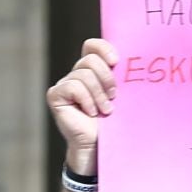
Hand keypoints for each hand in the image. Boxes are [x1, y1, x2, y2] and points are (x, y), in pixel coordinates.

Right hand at [45, 38, 120, 176]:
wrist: (101, 146)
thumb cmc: (114, 122)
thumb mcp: (121, 96)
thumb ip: (121, 77)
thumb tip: (135, 59)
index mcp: (92, 70)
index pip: (92, 46)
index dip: (103, 48)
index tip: (116, 61)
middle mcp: (76, 74)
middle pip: (90, 60)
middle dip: (106, 78)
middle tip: (114, 96)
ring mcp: (64, 84)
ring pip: (83, 74)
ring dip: (99, 94)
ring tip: (105, 110)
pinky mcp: (56, 95)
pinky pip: (73, 87)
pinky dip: (86, 100)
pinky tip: (90, 113)